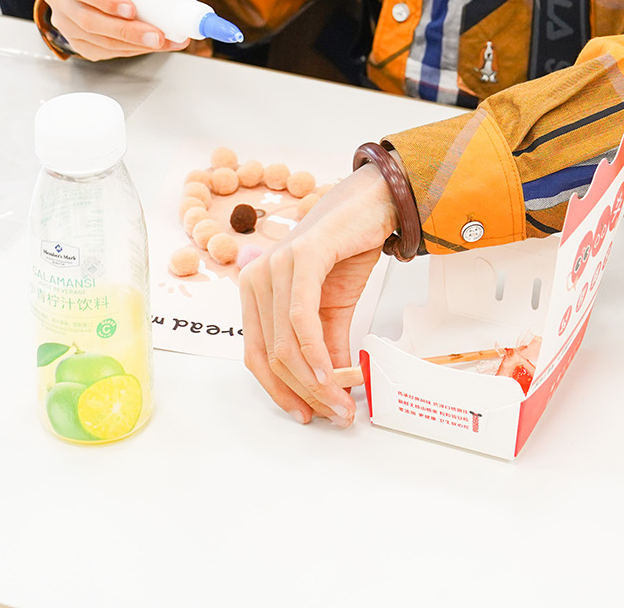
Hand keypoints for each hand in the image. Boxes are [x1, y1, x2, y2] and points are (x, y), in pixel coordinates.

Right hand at [40, 0, 187, 59]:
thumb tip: (180, 2)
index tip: (132, 9)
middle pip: (88, 20)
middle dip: (127, 31)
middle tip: (157, 36)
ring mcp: (62, 23)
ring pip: (94, 40)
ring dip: (131, 45)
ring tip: (161, 43)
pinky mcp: (73, 41)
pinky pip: (99, 51)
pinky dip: (126, 50)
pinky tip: (146, 48)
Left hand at [240, 163, 399, 424]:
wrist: (369, 207)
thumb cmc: (345, 252)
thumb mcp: (333, 311)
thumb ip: (325, 349)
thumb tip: (331, 394)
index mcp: (254, 293)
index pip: (257, 356)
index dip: (280, 391)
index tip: (308, 415)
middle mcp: (255, 280)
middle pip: (272, 356)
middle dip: (305, 394)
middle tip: (337, 414)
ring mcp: (274, 267)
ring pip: (285, 344)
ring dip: (316, 382)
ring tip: (344, 403)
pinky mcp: (301, 258)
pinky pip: (301, 320)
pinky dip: (317, 354)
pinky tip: (335, 375)